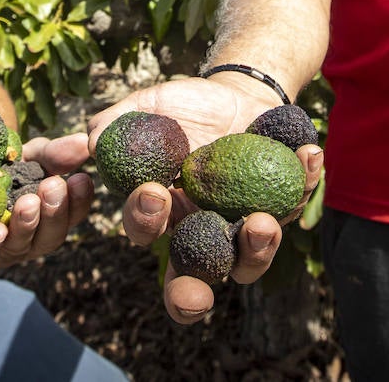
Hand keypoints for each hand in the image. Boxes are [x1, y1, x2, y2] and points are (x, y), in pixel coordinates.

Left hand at [0, 133, 95, 269]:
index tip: (81, 178)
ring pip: (20, 246)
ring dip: (26, 225)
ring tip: (27, 202)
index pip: (72, 215)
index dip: (79, 200)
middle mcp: (33, 239)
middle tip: (53, 186)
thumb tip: (82, 142)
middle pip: (50, 237)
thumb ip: (55, 154)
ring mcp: (5, 250)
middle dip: (54, 212)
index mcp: (52, 218)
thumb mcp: (32, 156)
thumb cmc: (7, 165)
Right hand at [87, 78, 323, 323]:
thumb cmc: (179, 108)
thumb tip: (80, 144)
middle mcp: (202, 231)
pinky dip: (305, 180)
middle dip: (193, 295)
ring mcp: (243, 223)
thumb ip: (111, 126)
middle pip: (197, 278)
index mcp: (163, 214)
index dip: (145, 226)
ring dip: (257, 249)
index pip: (145, 235)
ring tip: (261, 223)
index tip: (153, 195)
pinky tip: (309, 154)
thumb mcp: (142, 109)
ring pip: (250, 260)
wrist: (232, 93)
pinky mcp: (281, 204)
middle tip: (197, 293)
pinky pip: (295, 202)